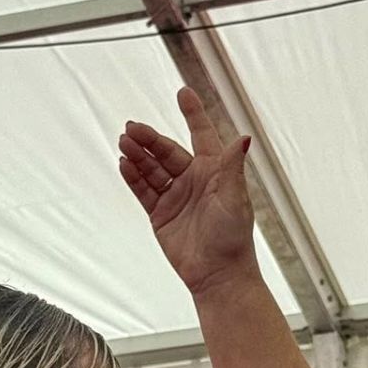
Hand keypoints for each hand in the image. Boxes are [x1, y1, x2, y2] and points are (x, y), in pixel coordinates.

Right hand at [117, 89, 256, 296]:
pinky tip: (123, 164)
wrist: (218, 274)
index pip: (201, 135)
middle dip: (149, 139)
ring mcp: (175, 196)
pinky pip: (144, 190)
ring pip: (152, 169)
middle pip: (167, 151)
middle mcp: (193, 180)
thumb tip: (243, 137)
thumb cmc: (233, 237)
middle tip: (131, 128)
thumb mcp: (234, 198)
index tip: (182, 92)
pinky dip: (133, 177)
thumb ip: (232, 167)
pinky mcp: (160, 214)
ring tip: (123, 143)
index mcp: (214, 171)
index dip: (193, 114)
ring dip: (138, 155)